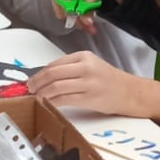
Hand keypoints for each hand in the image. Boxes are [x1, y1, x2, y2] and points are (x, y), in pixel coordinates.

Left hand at [26, 52, 159, 119]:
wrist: (130, 92)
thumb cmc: (109, 80)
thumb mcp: (91, 65)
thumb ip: (71, 68)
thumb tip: (45, 76)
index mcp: (84, 56)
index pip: (55, 64)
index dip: (40, 73)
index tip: (32, 80)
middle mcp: (86, 67)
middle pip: (53, 74)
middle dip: (37, 82)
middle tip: (29, 89)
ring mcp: (88, 83)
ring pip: (56, 87)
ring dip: (42, 93)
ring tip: (35, 97)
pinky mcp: (89, 98)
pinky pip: (64, 100)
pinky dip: (51, 102)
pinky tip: (46, 103)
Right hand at [48, 0, 115, 36]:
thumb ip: (88, 10)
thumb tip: (86, 24)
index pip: (67, 10)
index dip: (80, 19)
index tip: (91, 27)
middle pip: (61, 11)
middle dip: (77, 17)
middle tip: (91, 22)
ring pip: (62, 7)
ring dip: (75, 11)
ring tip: (90, 12)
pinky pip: (63, 0)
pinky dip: (74, 4)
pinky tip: (84, 4)